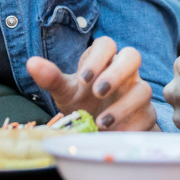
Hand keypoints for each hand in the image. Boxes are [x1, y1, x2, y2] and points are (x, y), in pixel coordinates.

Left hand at [27, 36, 156, 130]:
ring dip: (123, 105)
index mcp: (104, 60)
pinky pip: (148, 116)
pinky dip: (132, 127)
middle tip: (97, 92)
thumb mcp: (65, 91)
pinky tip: (115, 135)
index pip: (107, 44)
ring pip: (143, 88)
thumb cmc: (83, 104)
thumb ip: (51, 78)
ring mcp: (138, 91)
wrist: (100, 131)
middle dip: (117, 73)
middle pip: (133, 56)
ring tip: (101, 122)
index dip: (98, 58)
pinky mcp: (146, 114)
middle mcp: (125, 72)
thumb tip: (31, 62)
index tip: (83, 79)